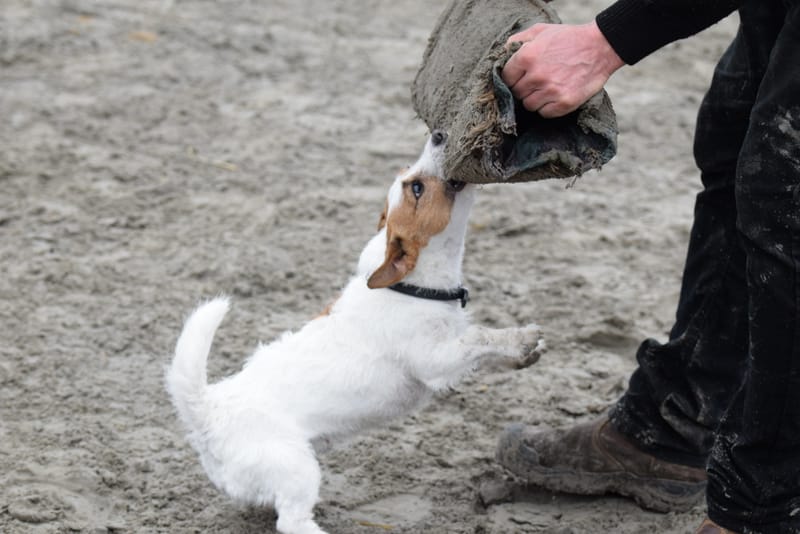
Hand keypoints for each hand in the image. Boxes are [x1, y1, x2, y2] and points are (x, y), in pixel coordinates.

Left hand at [502, 21, 623, 117]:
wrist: (600, 47)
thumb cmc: (568, 38)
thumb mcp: (540, 31)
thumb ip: (517, 40)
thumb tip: (501, 54)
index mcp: (527, 56)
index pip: (506, 78)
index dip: (512, 78)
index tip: (519, 77)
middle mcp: (537, 75)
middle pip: (516, 93)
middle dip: (523, 88)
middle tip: (535, 81)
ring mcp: (551, 91)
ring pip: (529, 105)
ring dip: (534, 99)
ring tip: (546, 87)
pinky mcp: (564, 103)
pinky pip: (544, 113)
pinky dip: (547, 107)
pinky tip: (555, 95)